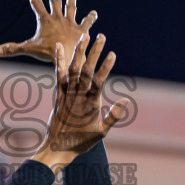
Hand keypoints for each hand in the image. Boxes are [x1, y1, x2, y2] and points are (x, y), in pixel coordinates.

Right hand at [0, 0, 96, 63]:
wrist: (68, 56)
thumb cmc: (48, 53)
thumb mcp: (29, 49)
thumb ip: (13, 49)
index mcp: (45, 20)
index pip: (36, 3)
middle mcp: (58, 18)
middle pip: (55, 1)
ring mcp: (70, 23)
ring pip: (71, 7)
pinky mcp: (81, 30)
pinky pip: (87, 22)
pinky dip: (91, 18)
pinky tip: (94, 13)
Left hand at [32, 33, 128, 171]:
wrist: (57, 148)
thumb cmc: (81, 142)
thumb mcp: (101, 132)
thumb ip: (113, 116)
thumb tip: (126, 101)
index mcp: (91, 104)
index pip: (99, 81)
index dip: (105, 67)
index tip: (112, 53)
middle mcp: (78, 96)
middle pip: (86, 70)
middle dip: (94, 52)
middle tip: (101, 37)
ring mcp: (67, 94)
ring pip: (73, 69)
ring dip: (79, 52)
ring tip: (85, 36)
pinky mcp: (58, 94)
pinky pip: (58, 75)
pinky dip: (59, 60)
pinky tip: (59, 47)